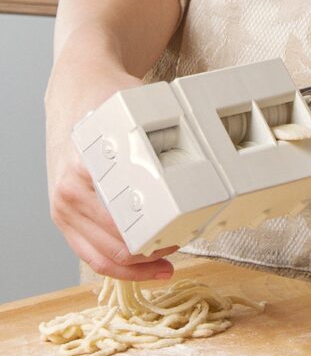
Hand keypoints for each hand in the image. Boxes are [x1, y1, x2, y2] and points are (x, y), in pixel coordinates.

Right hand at [46, 37, 176, 280]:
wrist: (77, 88)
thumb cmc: (106, 98)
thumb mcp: (134, 109)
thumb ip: (160, 129)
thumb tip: (202, 144)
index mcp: (82, 173)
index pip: (120, 226)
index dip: (155, 237)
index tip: (181, 234)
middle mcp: (68, 195)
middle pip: (114, 248)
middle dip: (151, 253)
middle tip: (179, 245)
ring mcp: (63, 209)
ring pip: (101, 259)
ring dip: (136, 267)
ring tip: (166, 263)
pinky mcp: (65, 215)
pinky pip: (90, 253)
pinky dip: (118, 265)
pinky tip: (144, 264)